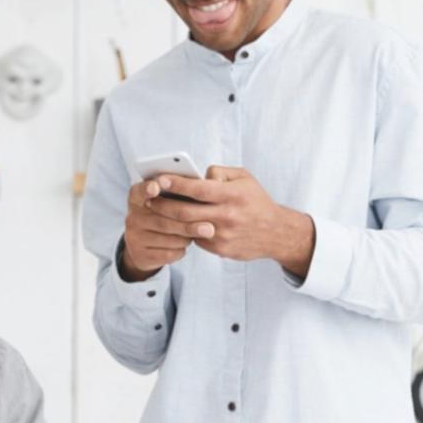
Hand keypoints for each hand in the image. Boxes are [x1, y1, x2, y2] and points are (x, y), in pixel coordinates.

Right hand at [120, 177, 217, 279]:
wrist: (146, 247)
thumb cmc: (164, 216)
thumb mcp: (166, 202)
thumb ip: (180, 192)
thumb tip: (206, 182)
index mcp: (137, 199)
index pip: (139, 191)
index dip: (146, 188)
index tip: (155, 187)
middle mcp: (132, 217)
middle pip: (163, 220)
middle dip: (188, 225)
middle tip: (209, 228)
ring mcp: (134, 237)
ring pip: (168, 239)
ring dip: (188, 238)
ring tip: (200, 234)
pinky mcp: (141, 255)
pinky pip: (168, 253)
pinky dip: (181, 250)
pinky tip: (184, 245)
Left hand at [157, 166, 314, 275]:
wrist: (275, 232)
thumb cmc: (256, 200)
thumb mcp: (244, 178)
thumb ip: (219, 172)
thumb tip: (197, 175)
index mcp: (232, 195)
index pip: (197, 189)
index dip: (175, 184)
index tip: (158, 179)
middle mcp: (227, 216)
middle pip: (185, 212)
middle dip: (161, 204)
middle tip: (147, 198)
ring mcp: (223, 235)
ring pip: (187, 227)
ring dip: (167, 219)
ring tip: (154, 210)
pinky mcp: (220, 250)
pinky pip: (196, 239)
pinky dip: (184, 230)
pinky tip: (175, 223)